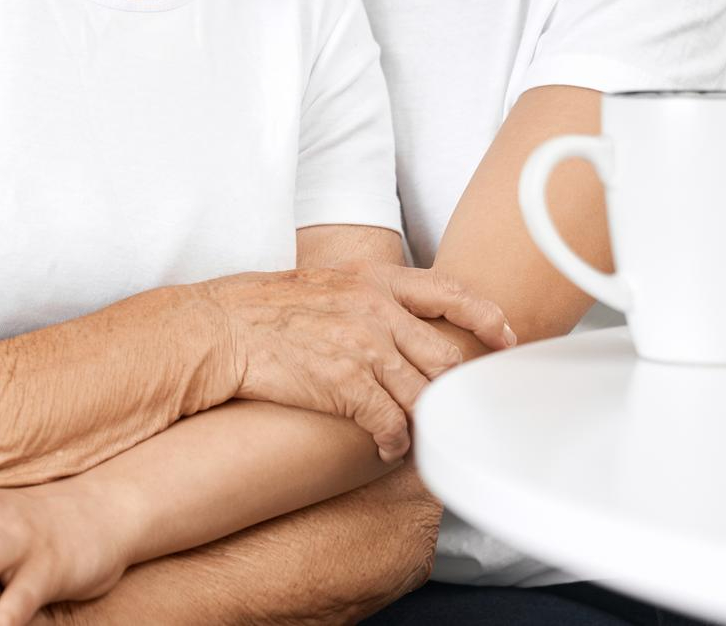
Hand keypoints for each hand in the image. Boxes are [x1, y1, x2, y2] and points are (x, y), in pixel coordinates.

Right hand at [207, 261, 515, 461]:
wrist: (220, 329)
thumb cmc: (262, 309)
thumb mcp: (324, 283)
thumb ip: (364, 297)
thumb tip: (392, 321)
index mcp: (373, 279)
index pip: (450, 293)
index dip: (486, 317)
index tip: (505, 337)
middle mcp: (376, 309)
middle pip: (442, 355)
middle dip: (451, 386)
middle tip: (453, 406)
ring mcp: (364, 346)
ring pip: (421, 394)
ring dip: (421, 421)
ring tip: (414, 433)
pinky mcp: (347, 383)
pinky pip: (391, 422)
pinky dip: (393, 440)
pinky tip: (385, 446)